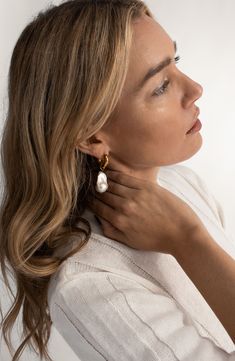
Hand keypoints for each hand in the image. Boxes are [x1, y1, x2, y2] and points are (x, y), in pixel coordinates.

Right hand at [88, 170, 205, 254]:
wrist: (182, 233)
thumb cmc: (157, 240)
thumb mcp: (130, 242)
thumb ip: (111, 231)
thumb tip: (99, 219)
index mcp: (119, 221)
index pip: (98, 207)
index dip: (90, 201)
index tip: (86, 196)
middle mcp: (124, 206)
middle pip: (102, 194)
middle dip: (94, 189)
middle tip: (89, 185)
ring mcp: (135, 195)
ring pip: (111, 183)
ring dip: (102, 180)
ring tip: (96, 177)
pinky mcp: (146, 186)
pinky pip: (124, 177)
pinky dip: (114, 174)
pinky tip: (109, 172)